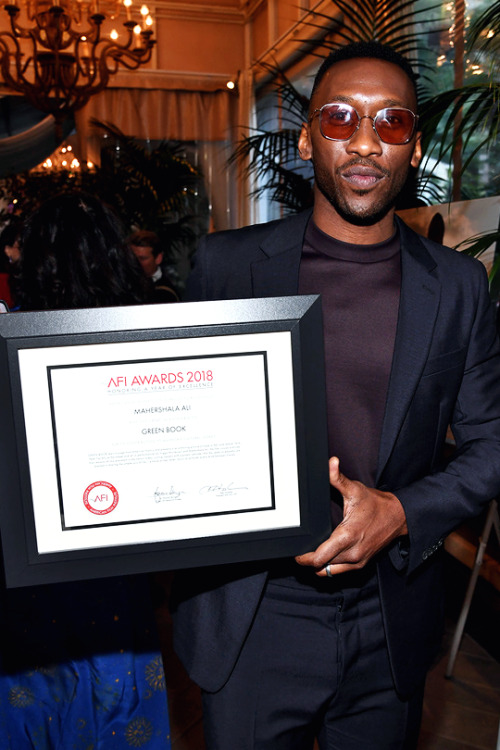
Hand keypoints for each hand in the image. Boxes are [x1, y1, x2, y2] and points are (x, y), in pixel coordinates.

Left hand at [295, 457, 407, 576]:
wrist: (398, 517)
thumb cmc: (376, 504)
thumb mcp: (355, 489)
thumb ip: (338, 478)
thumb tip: (331, 462)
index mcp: (347, 536)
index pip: (318, 558)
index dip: (303, 558)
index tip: (296, 551)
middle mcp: (352, 553)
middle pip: (321, 566)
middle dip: (308, 560)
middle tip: (300, 549)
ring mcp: (357, 561)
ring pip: (329, 571)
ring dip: (318, 564)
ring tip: (310, 552)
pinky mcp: (360, 564)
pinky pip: (338, 571)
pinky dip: (329, 566)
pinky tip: (324, 555)